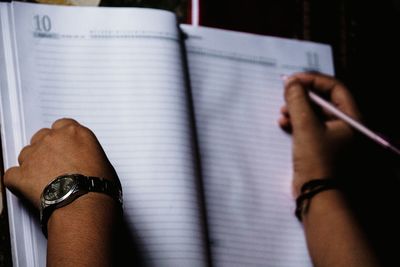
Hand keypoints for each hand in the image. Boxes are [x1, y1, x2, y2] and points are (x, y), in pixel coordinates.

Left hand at [3, 118, 118, 208]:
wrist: (84, 204)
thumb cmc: (98, 186)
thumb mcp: (102, 161)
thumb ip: (87, 153)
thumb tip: (83, 161)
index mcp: (74, 133)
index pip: (62, 125)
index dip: (62, 138)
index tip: (64, 147)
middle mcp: (53, 139)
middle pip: (42, 136)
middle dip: (46, 149)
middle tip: (55, 165)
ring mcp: (34, 155)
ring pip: (26, 154)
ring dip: (33, 165)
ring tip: (45, 181)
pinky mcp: (21, 174)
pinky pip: (12, 175)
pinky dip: (18, 182)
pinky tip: (31, 190)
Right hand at [279, 73, 360, 196]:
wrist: (316, 195)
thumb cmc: (317, 161)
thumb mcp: (305, 126)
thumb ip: (297, 100)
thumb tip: (291, 82)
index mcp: (352, 118)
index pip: (335, 87)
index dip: (313, 80)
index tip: (293, 79)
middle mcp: (346, 125)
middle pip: (324, 100)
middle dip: (302, 96)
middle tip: (286, 94)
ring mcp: (333, 137)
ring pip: (314, 113)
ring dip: (297, 109)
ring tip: (282, 112)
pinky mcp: (321, 146)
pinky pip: (309, 126)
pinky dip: (296, 122)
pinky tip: (284, 123)